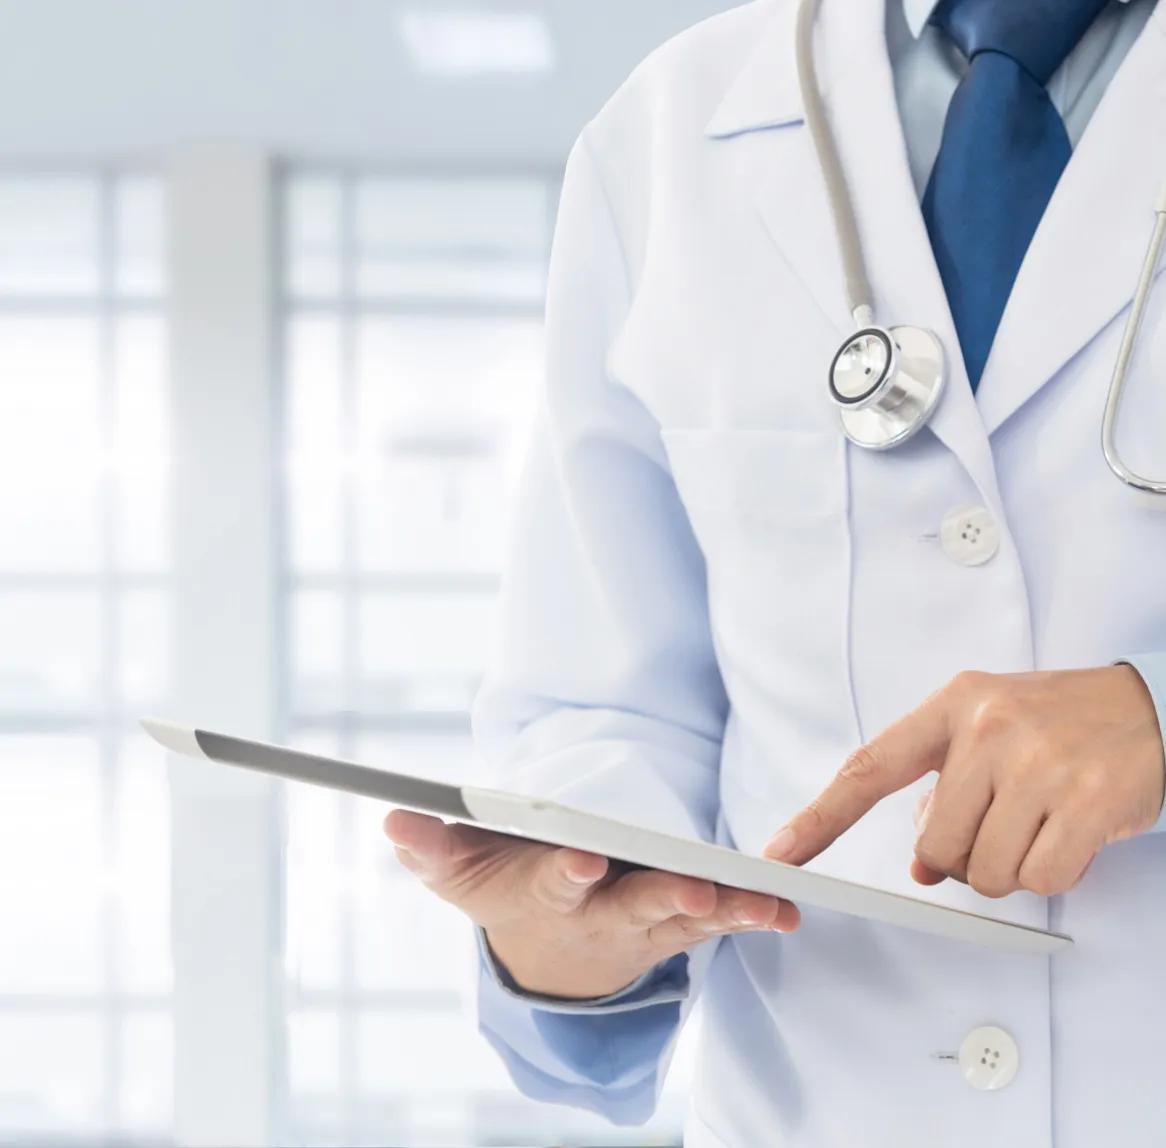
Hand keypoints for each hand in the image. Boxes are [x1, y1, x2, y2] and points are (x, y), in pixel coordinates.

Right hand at [385, 809, 799, 998]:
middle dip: (664, 899)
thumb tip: (391, 815)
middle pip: (636, 908)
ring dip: (726, 911)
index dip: (570, 872)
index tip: (585, 858)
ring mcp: (645, 921)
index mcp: (547, 895)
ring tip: (765, 906)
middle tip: (694, 890)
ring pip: (689, 918)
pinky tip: (785, 908)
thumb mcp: (458, 874)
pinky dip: (751, 914)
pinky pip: (717, 918)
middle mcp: (602, 914)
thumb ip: (431, 846)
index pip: (557, 883)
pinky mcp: (677, 919)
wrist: (549, 953)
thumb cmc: (504, 890)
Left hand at [765, 667, 1165, 897]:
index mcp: (951, 706)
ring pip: (984, 871)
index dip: (820, 817)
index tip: (781, 851)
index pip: (869, 768)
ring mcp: (1036, 763)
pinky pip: (1039, 879)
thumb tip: (920, 864)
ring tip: (1039, 824)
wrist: (1152, 707)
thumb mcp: (988, 731)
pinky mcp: (1084, 801)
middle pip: (934, 846)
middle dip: (961, 857)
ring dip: (1008, 868)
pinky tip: (1069, 834)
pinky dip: (1051, 872)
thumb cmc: (1059, 722)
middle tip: (1000, 827)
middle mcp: (986, 728)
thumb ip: (944, 790)